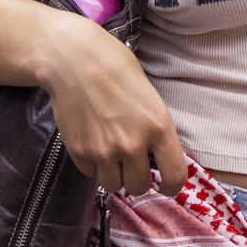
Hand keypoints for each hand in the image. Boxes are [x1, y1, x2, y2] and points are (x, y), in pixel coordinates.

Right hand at [36, 16, 187, 198]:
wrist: (72, 59)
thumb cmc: (114, 66)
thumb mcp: (148, 94)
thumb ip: (154, 127)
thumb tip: (157, 154)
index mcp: (157, 126)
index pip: (174, 176)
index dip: (172, 186)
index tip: (166, 185)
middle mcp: (132, 145)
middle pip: (139, 187)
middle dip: (137, 177)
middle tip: (131, 162)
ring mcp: (103, 152)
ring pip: (114, 185)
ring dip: (114, 174)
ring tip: (110, 153)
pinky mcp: (79, 153)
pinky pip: (91, 174)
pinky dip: (93, 165)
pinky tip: (92, 142)